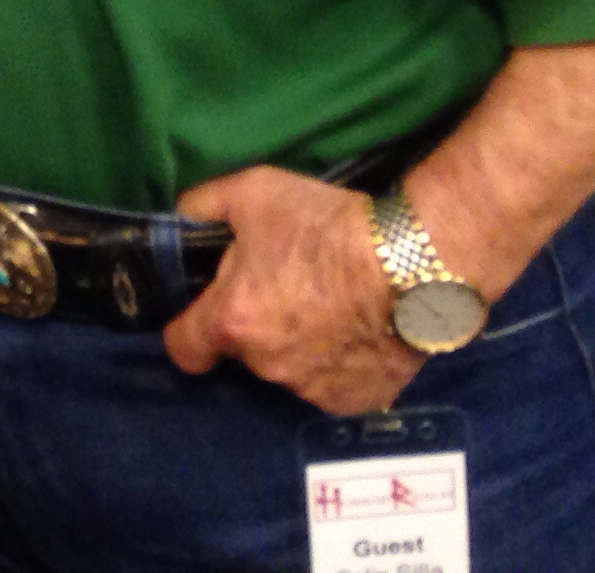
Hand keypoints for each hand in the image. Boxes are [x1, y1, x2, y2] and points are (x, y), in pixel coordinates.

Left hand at [164, 166, 414, 414]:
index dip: (188, 332)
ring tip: (331, 310)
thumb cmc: (326, 226)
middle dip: (256, 326)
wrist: (413, 262)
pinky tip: (357, 335)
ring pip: (290, 370)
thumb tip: (181, 217)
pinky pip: (333, 386)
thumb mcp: (251, 193)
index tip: (204, 317)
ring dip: (299, 348)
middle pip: (244, 352)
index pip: (183, 348)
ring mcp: (313, 389)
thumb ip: (203, 206)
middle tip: (287, 290)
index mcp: (232, 321)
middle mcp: (267, 365)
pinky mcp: (357, 401)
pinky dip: (339, 367)